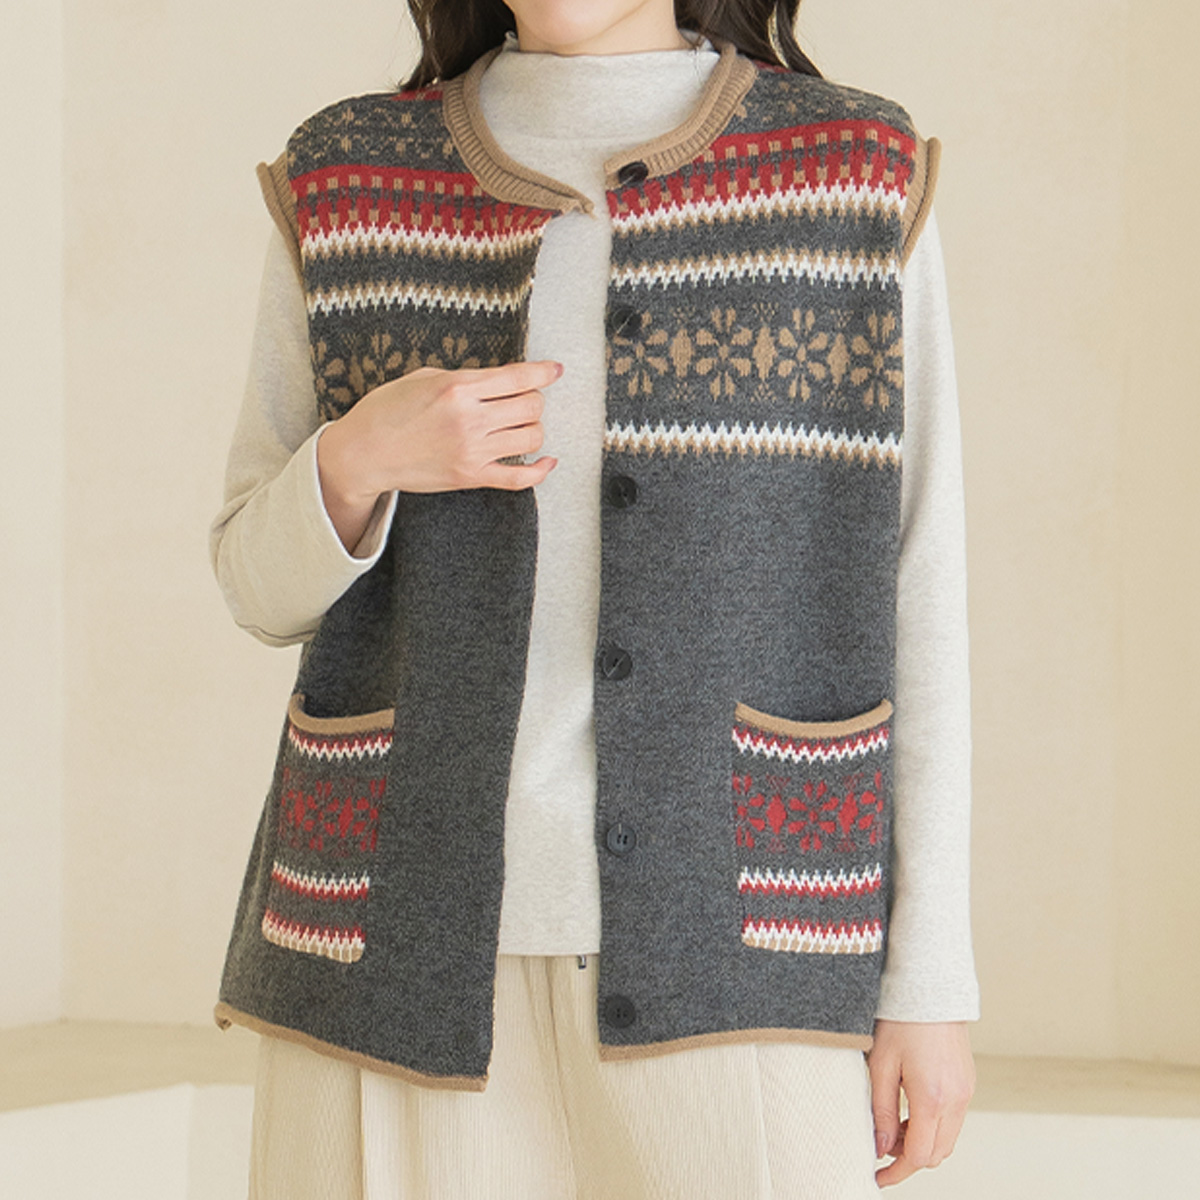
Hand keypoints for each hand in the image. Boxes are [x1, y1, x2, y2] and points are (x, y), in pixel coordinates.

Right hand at [317, 359, 561, 549]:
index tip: (555, 370)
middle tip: (523, 399)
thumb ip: (466, 379)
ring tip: (521, 425)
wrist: (364, 453)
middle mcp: (469, 420)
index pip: (518, 377)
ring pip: (533, 437)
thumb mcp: (425, 379)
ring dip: (534, 428)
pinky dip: (540, 470)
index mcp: (458, 388)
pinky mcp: (470, 477)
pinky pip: (520, 478)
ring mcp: (472, 452)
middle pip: (532, 406)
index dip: (545, 372)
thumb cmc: (388, 410)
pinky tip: (547, 461)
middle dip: (534, 399)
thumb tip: (502, 380)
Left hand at [866, 1019, 974, 1186]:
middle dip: (908, 1157)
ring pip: (947, 1138)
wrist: (930, 988)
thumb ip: (880, 1110)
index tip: (878, 1176)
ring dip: (922, 1141)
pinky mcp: (968, 1082)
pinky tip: (911, 1107)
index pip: (919, 1155)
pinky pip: (954, 1119)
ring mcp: (967, 1091)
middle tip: (881, 1143)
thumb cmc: (901, 1021)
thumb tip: (881, 1148)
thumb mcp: (880, 1065)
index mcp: (933, 1098)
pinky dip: (934, 1125)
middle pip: (937, 1153)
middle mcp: (956, 1099)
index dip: (897, 1171)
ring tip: (893, 1123)